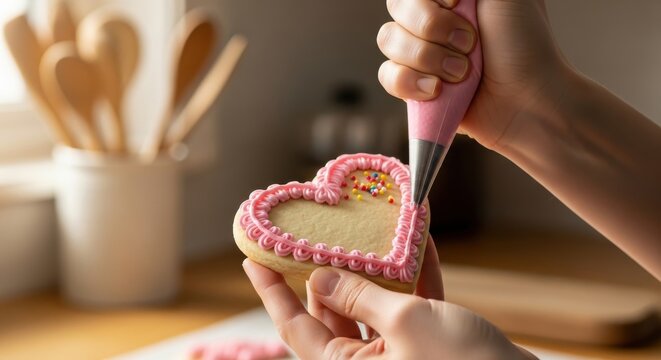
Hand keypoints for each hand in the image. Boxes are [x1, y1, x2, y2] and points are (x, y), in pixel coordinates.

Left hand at [243, 242, 535, 359]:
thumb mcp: (404, 322)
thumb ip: (359, 296)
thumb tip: (321, 277)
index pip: (295, 327)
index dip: (271, 291)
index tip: (252, 259)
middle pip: (331, 311)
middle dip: (327, 269)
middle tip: (316, 231)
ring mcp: (398, 354)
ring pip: (371, 305)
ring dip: (375, 268)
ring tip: (366, 230)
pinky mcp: (427, 344)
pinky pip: (410, 306)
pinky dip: (413, 277)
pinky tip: (418, 242)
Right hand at [377, 0, 569, 149]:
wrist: (528, 100)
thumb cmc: (525, 44)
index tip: (457, 2)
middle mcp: (433, 20)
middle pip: (397, 8)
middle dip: (432, 26)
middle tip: (470, 43)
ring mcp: (421, 54)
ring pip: (388, 40)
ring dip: (427, 57)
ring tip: (461, 73)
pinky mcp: (414, 87)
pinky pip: (387, 76)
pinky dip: (410, 82)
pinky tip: (437, 90)